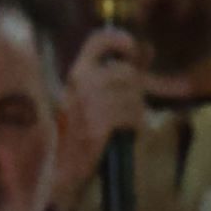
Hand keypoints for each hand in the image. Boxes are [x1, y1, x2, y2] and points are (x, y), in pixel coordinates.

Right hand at [47, 25, 148, 210]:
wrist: (62, 170)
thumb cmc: (78, 134)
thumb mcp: (89, 97)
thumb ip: (116, 74)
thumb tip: (148, 49)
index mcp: (76, 73)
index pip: (99, 40)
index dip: (122, 40)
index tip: (134, 50)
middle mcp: (82, 82)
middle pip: (126, 72)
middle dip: (136, 90)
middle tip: (129, 108)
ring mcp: (90, 103)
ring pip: (133, 95)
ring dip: (136, 110)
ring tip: (125, 124)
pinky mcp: (99, 124)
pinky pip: (131, 115)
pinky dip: (136, 125)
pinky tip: (127, 134)